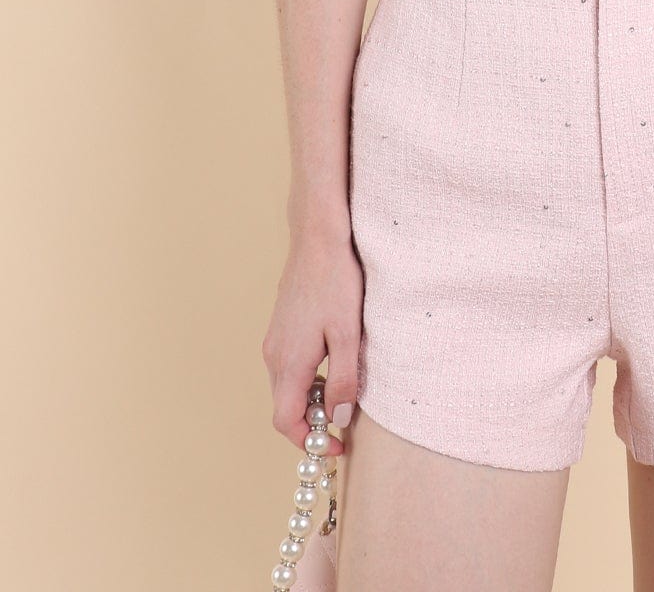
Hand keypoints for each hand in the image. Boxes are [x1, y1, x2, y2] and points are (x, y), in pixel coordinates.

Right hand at [261, 229, 363, 454]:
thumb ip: (344, 381)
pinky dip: (308, 379)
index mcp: (288, 362)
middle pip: (285, 407)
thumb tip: (338, 421)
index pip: (286, 421)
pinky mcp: (281, 327)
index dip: (310, 441)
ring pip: (287, 386)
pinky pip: (289, 367)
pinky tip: (333, 363)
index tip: (336, 446)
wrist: (318, 238)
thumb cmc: (336, 282)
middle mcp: (274, 355)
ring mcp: (275, 340)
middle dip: (312, 423)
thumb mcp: (348, 335)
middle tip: (345, 421)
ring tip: (344, 390)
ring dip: (311, 400)